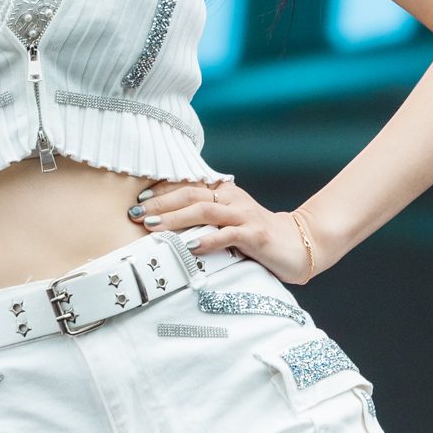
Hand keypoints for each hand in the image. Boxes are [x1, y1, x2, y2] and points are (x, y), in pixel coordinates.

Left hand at [128, 179, 326, 284]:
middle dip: (159, 203)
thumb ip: (203, 217)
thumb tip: (163, 221)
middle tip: (134, 212)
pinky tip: (189, 246)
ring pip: (204, 211)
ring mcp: (244, 215)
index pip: (187, 185)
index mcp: (223, 192)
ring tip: (152, 226)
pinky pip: (228, 235)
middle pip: (190, 194)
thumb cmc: (255, 236)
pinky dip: (207, 240)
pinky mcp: (255, 235)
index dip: (160, 190)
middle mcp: (232, 199)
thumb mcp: (227, 221)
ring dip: (175, 218)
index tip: (136, 198)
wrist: (298, 245)